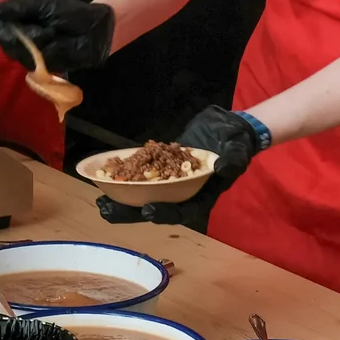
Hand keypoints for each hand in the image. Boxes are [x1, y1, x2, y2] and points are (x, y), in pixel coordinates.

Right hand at [0, 0, 113, 73]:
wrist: (95, 29)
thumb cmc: (69, 12)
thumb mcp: (41, 4)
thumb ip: (16, 7)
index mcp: (16, 19)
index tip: (7, 21)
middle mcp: (18, 37)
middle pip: (3, 40)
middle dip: (20, 33)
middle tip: (43, 27)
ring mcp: (28, 53)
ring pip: (17, 51)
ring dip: (36, 41)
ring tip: (53, 32)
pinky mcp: (41, 67)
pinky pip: (33, 61)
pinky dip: (45, 51)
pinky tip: (57, 44)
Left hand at [94, 105, 263, 227]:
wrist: (229, 127)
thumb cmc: (237, 142)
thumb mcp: (238, 150)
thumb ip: (232, 160)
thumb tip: (222, 168)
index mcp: (202, 196)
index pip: (182, 211)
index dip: (164, 213)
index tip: (148, 211)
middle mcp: (184, 193)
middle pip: (156, 208)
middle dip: (132, 213)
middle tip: (108, 211)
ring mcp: (171, 182)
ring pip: (145, 195)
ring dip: (124, 200)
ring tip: (101, 202)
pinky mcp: (162, 167)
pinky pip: (143, 175)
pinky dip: (126, 178)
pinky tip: (106, 178)